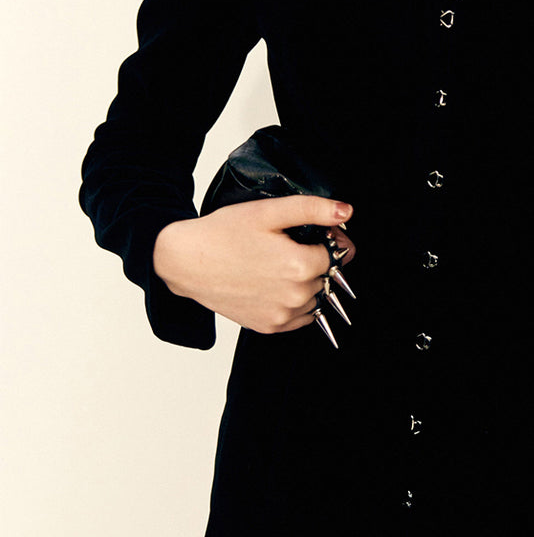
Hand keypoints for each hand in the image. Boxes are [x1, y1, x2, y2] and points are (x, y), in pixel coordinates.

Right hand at [153, 195, 354, 334]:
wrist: (185, 261)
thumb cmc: (223, 234)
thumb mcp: (268, 211)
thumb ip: (312, 209)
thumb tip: (346, 212)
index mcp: (300, 266)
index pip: (337, 253)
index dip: (327, 239)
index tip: (310, 233)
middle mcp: (295, 296)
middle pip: (327, 275)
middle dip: (316, 260)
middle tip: (287, 246)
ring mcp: (282, 315)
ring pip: (315, 297)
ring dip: (308, 283)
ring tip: (278, 265)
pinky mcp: (268, 327)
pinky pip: (300, 318)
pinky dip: (296, 303)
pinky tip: (275, 284)